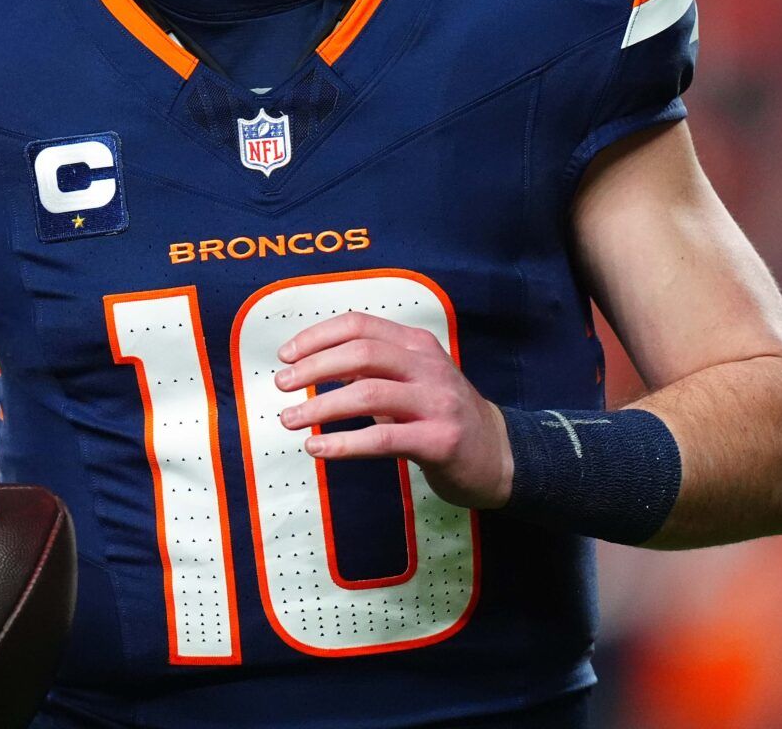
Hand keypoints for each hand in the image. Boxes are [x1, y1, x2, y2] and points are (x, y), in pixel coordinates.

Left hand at [275, 311, 513, 509]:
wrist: (499, 455)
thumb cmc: (442, 416)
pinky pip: (382, 438)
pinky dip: (343, 443)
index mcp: (417, 344)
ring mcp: (437, 402)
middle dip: (313, 367)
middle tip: (281, 385)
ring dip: (321, 406)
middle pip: (361, 353)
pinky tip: (317, 447)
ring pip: (369, 393)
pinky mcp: (440, 441)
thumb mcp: (411, 380)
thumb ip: (371, 369)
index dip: (317, 337)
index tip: (286, 355)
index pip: (360, 325)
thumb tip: (313, 365)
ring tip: (290, 420)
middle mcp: (428, 366)